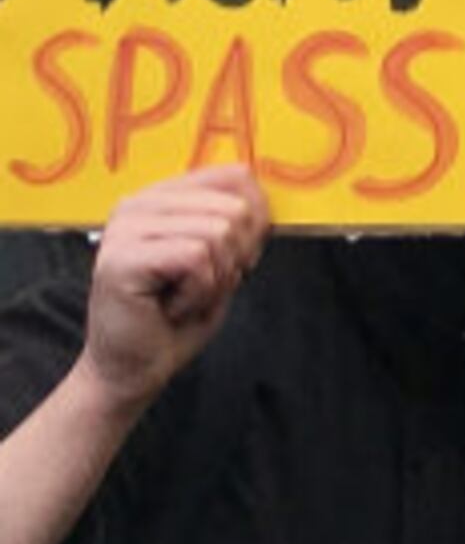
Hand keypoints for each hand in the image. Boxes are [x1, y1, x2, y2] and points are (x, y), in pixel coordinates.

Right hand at [75, 166, 269, 406]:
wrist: (134, 366)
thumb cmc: (175, 317)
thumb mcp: (220, 262)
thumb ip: (235, 225)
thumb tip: (263, 196)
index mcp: (161, 197)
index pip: (235, 177)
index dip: (257, 220)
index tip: (240, 257)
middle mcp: (137, 204)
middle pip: (234, 209)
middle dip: (237, 257)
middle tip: (205, 285)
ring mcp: (124, 228)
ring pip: (218, 234)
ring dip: (216, 279)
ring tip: (184, 296)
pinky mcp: (121, 257)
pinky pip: (197, 259)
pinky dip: (199, 292)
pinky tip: (171, 306)